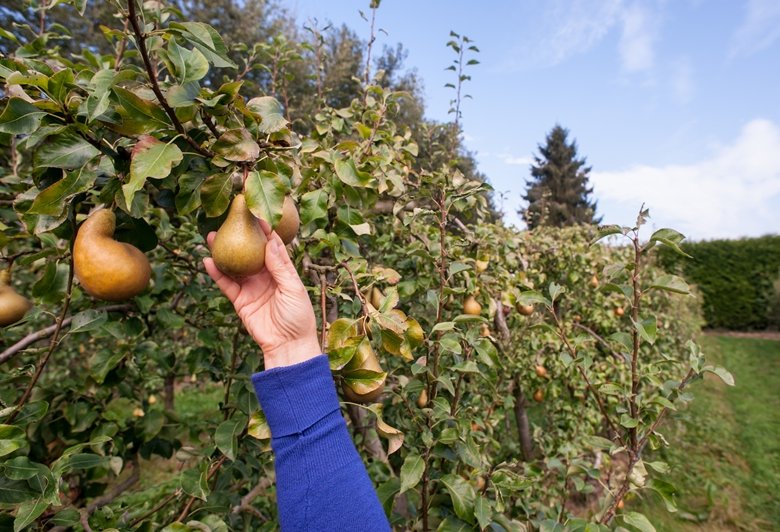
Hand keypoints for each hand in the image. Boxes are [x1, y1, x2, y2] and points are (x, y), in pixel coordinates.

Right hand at [203, 222, 320, 369]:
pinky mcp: (240, 301)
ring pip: (234, 266)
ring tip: (211, 236)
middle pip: (249, 253)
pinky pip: (226, 284)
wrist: (288, 346)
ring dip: (223, 252)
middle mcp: (266, 277)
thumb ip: (280, 266)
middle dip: (239, 237)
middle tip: (228, 220)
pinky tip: (207, 261)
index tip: (256, 214)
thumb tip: (270, 242)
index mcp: (282, 272)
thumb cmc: (298, 317)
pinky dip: (216, 273)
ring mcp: (252, 288)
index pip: (272, 247)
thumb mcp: (293, 288)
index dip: (265, 231)